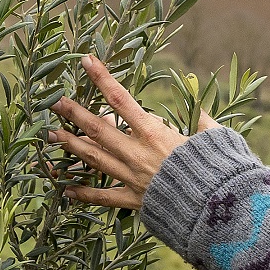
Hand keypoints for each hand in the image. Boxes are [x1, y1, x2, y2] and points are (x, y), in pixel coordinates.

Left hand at [48, 55, 218, 209]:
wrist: (216, 208)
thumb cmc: (218, 167)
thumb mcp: (213, 134)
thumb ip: (200, 117)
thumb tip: (197, 103)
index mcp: (154, 132)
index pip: (120, 99)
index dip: (101, 78)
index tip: (86, 61)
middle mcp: (136, 153)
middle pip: (97, 129)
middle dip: (74, 113)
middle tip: (54, 102)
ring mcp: (132, 177)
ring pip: (93, 159)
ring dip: (71, 145)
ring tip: (51, 136)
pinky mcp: (134, 201)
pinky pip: (104, 197)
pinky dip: (84, 194)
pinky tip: (66, 190)